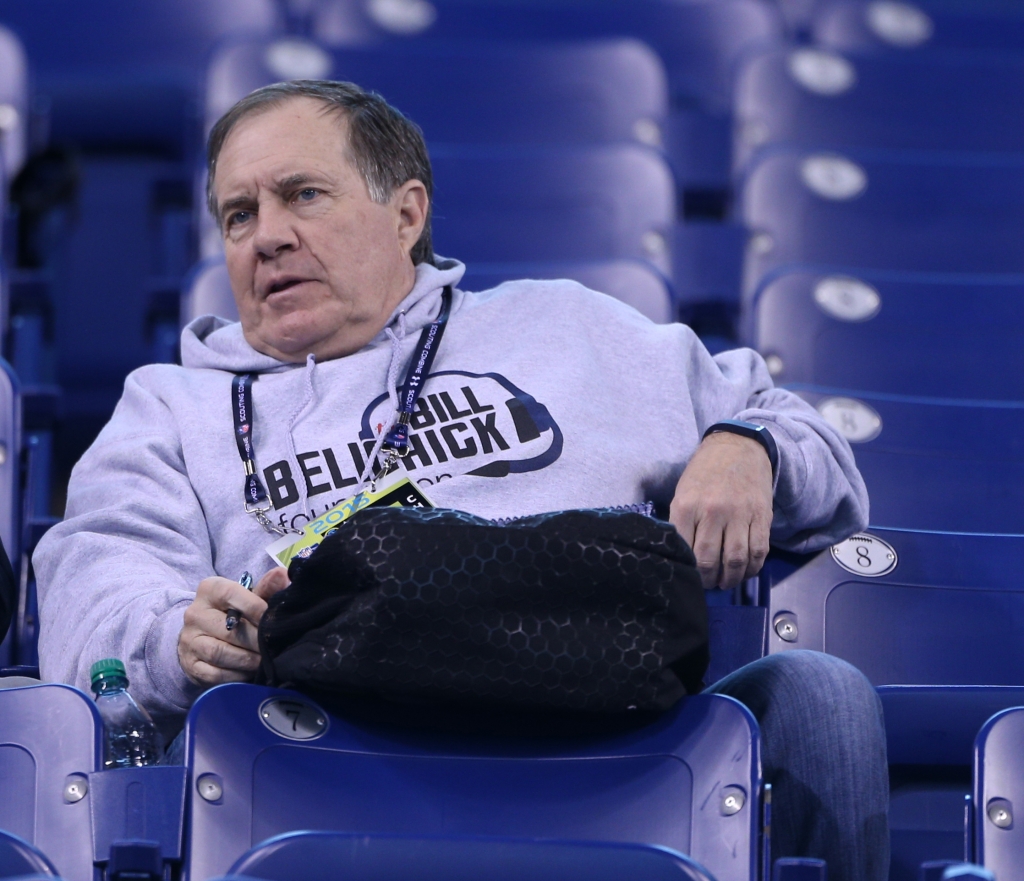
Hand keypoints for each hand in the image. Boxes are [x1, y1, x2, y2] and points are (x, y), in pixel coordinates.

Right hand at [177, 568, 289, 685]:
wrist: (204, 634)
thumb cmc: (235, 612)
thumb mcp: (250, 596)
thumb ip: (267, 587)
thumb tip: (285, 575)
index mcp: (210, 589)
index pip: (232, 595)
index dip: (257, 609)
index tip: (274, 622)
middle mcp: (194, 613)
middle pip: (229, 630)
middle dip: (256, 641)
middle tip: (274, 648)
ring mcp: (188, 640)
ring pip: (220, 653)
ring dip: (247, 660)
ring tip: (264, 661)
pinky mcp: (189, 664)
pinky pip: (213, 674)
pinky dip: (235, 676)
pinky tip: (248, 673)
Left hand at [669, 432, 772, 589]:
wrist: (738, 447)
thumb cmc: (704, 474)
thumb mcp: (683, 494)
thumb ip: (681, 524)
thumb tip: (681, 557)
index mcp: (687, 506)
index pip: (685, 551)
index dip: (687, 571)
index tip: (689, 577)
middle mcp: (713, 511)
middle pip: (710, 561)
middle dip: (708, 580)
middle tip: (708, 583)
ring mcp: (739, 514)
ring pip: (736, 561)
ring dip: (731, 579)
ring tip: (726, 582)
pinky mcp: (761, 516)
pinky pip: (759, 552)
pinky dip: (752, 568)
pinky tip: (745, 571)